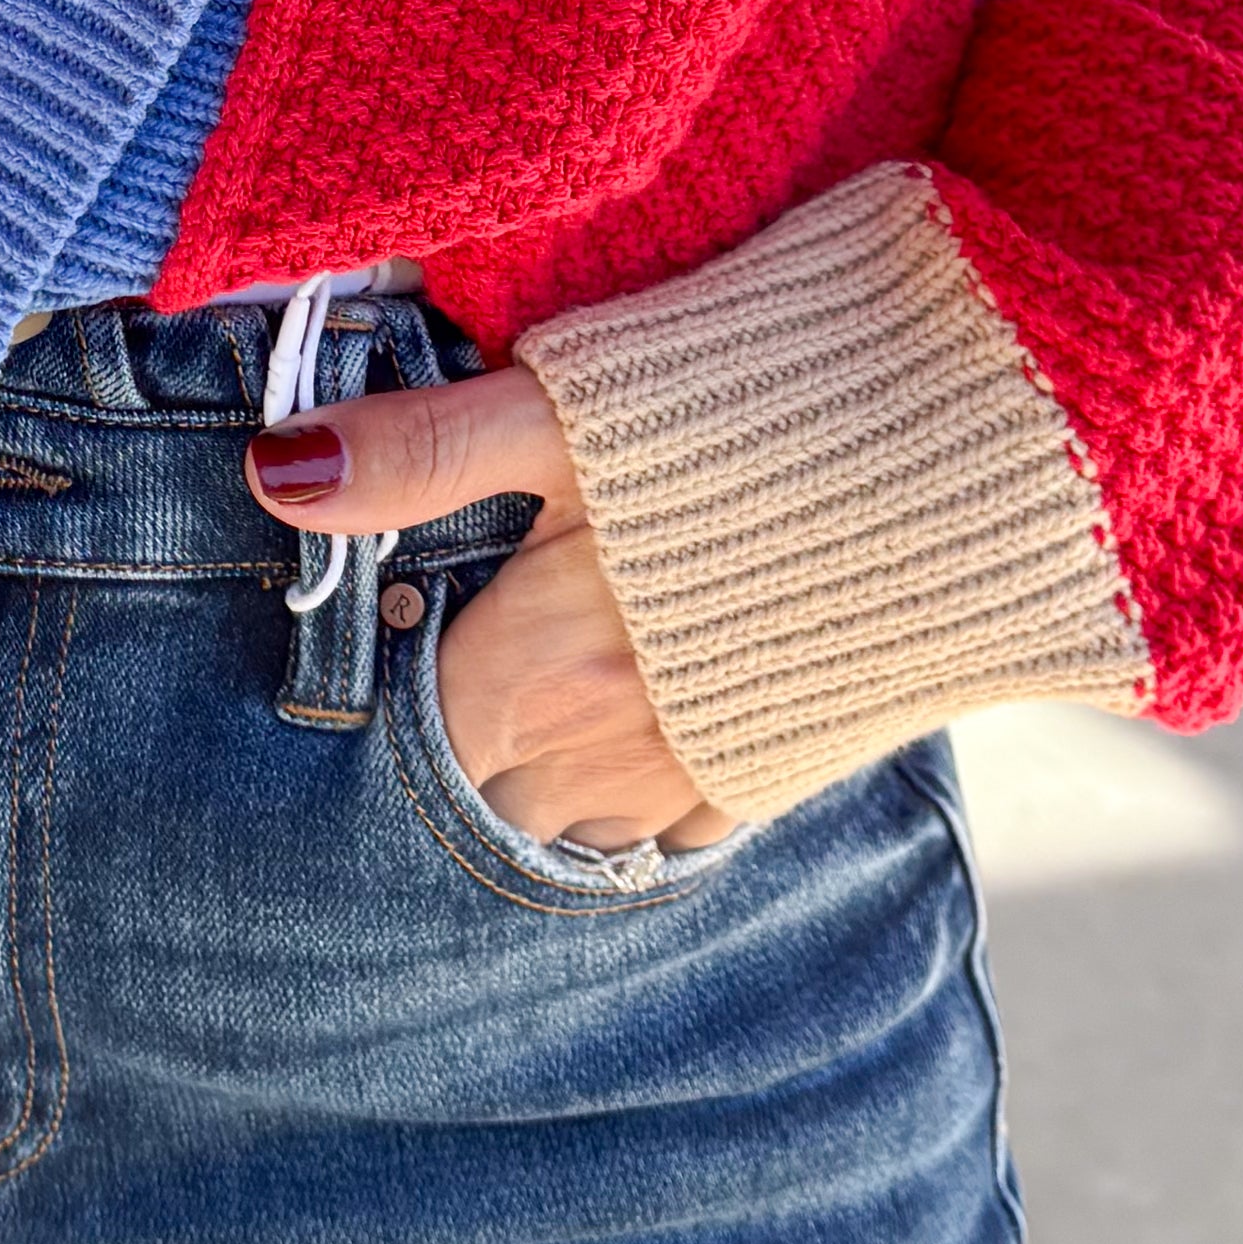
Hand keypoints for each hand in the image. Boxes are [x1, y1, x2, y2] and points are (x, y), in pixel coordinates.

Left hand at [246, 360, 735, 856]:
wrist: (968, 457)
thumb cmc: (754, 412)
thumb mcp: (567, 406)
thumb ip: (418, 450)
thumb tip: (274, 469)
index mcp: (532, 671)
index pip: (401, 741)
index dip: (375, 704)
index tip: (382, 648)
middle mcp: (599, 754)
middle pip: (472, 797)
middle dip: (445, 755)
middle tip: (440, 680)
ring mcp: (688, 781)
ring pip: (559, 828)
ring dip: (528, 786)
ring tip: (521, 716)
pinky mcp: (769, 779)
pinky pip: (662, 837)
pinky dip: (623, 804)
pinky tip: (619, 743)